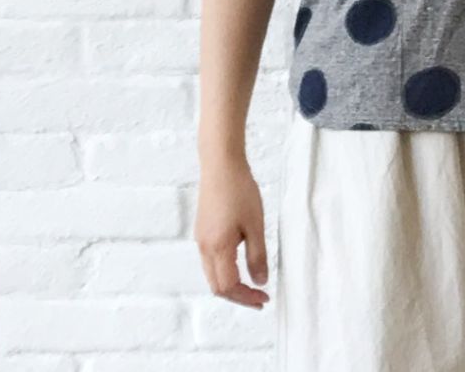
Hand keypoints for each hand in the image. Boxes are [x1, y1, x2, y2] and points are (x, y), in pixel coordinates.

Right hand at [194, 157, 269, 308]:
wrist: (221, 166)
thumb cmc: (240, 191)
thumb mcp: (255, 225)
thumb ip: (257, 256)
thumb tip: (260, 282)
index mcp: (217, 248)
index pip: (228, 286)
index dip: (246, 297)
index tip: (264, 299)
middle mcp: (204, 248)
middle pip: (217, 286)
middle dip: (238, 297)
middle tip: (260, 299)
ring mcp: (200, 240)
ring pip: (212, 275)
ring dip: (231, 285)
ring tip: (252, 286)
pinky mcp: (202, 232)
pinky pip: (210, 262)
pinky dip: (224, 272)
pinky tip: (240, 266)